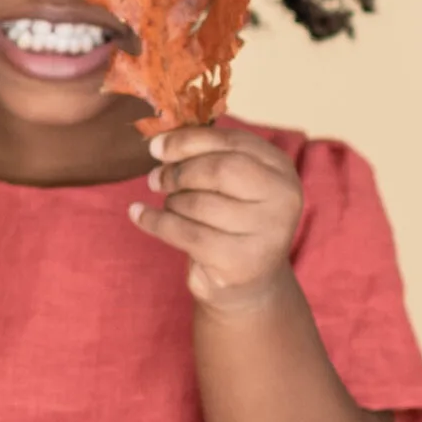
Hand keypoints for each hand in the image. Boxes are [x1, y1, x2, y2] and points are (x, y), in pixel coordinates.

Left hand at [130, 120, 303, 313]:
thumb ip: (205, 157)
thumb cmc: (231, 222)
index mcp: (281, 169)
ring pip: (198, 203)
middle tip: (155, 179)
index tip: (156, 146)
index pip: (233, 142)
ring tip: (171, 206)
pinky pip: (184, 233)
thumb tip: (159, 142)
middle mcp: (283, 198)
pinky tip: (138, 215)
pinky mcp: (241, 261)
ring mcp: (267, 232)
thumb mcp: (229, 184)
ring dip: (172, 202)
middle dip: (179, 172)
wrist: (246, 281)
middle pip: (219, 170)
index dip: (189, 141)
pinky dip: (154, 221)